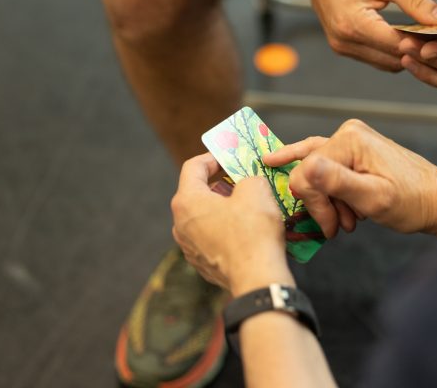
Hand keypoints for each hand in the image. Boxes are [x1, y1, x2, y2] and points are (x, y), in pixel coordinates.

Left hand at [171, 154, 293, 294]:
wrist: (257, 279)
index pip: (192, 167)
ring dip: (222, 208)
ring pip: (203, 218)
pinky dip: (224, 230)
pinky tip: (245, 231)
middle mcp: (180, 224)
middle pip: (196, 193)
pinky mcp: (201, 264)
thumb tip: (247, 184)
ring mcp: (188, 247)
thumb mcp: (256, 189)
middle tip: (241, 181)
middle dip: (219, 184)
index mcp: (186, 201)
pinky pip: (210, 238)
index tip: (229, 156)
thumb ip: (247, 177)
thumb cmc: (253, 231)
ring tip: (247, 206)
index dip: (212, 157)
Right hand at [262, 119, 436, 239]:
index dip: (314, 204)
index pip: (305, 173)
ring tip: (348, 220)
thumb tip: (306, 168)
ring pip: (315, 172)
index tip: (330, 226)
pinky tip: (343, 209)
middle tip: (339, 225)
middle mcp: (347, 133)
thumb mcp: (374, 198)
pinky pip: (327, 169)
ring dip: (328, 201)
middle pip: (308, 171)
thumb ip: (337, 183)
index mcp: (349, 140)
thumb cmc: (412, 203)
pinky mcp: (355, 150)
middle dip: (321, 203)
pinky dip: (332, 193)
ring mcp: (352, 140)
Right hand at [292, 0, 436, 71]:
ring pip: (387, 63)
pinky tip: (409, 36)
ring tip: (429, 36)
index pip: (398, 44)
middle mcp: (345, 42)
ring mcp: (342, 48)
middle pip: (394, 59)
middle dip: (420, 50)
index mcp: (353, 24)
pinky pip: (376, 58)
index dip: (425, 42)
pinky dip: (394, 51)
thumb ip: (415, 1)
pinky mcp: (344, 48)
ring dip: (407, 53)